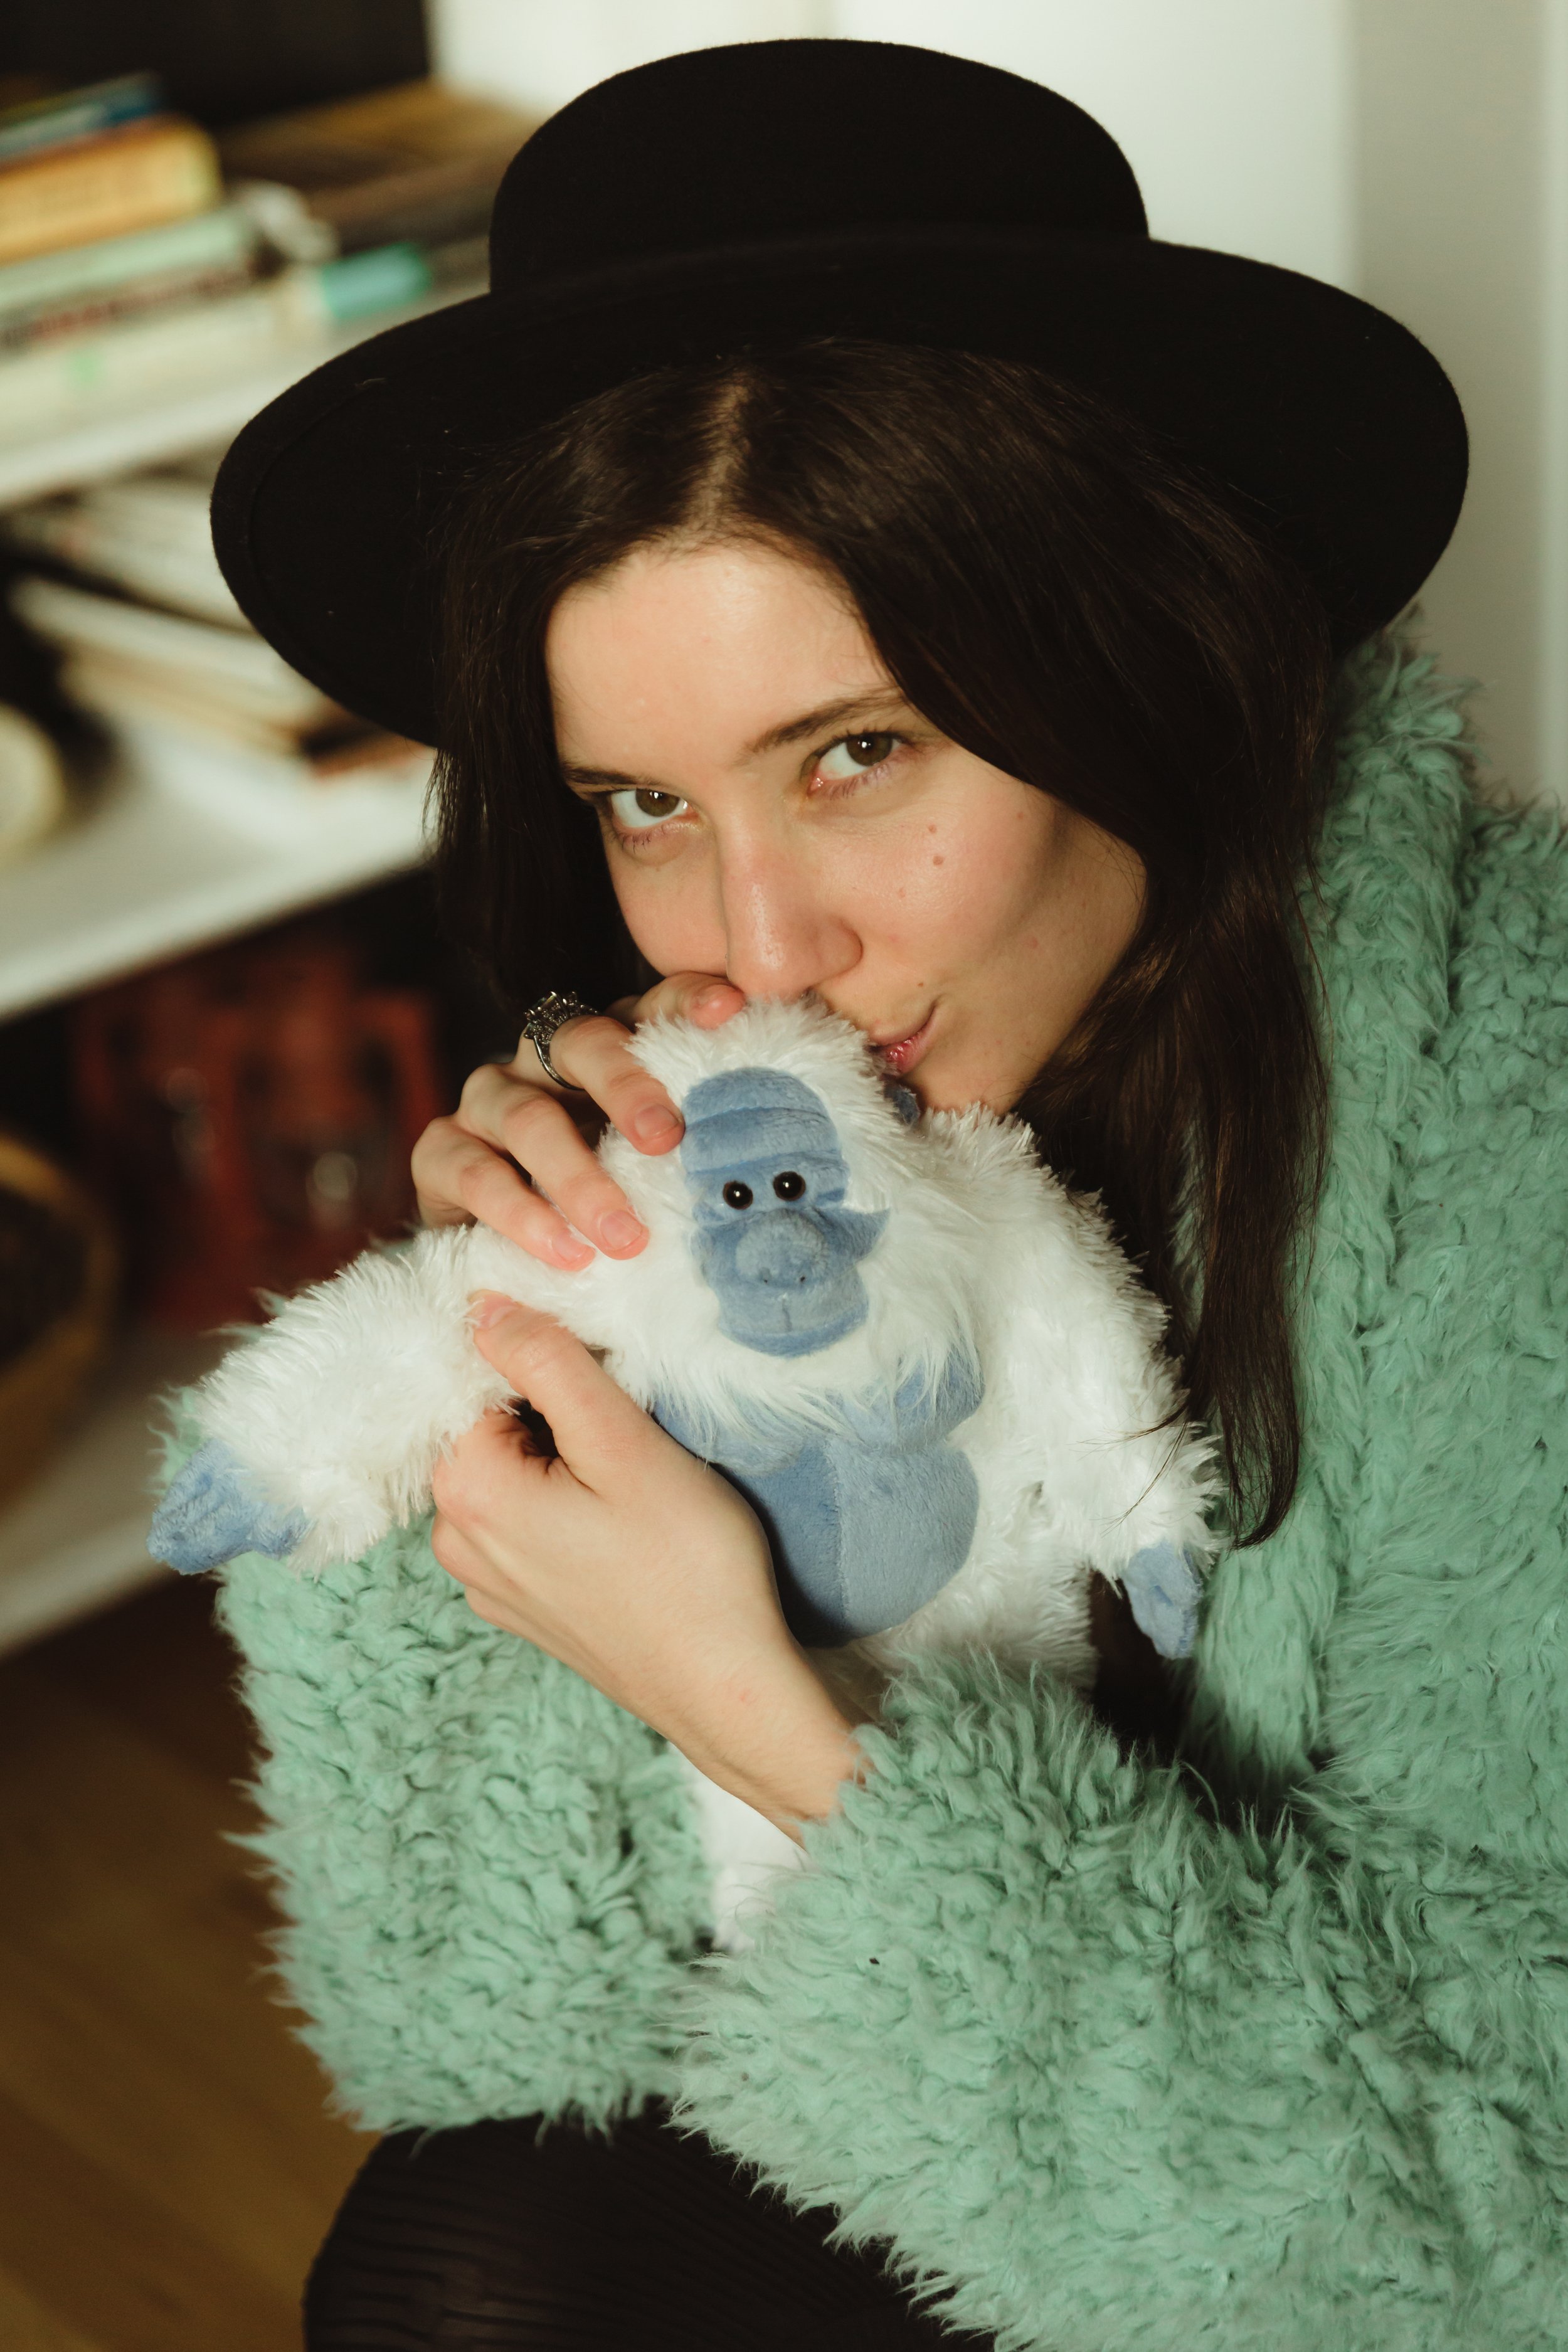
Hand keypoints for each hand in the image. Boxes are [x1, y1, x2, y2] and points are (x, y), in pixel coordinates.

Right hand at [411, 974, 744, 1270]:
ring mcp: (489, 1102)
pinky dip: (519, 1214)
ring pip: (528, 1115)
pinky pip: (471, 1170)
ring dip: (577, 1177)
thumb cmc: (615, 1216)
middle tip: (667, 1139)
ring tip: (625, 1239)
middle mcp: (545, 1062)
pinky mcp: (440, 1152)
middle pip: (582, 1041)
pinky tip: (562, 1253)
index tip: (729, 1011)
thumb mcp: (665, 1185)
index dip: (686, 1000)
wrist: (513, 1272)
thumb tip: (787, 1159)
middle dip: (627, 1085)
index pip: (650, 1005)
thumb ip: (706, 1160)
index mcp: (612, 1053)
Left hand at [429, 1297, 867, 1837]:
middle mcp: (455, 1540)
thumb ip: (548, 1364)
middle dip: (553, 1409)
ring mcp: (486, 1582)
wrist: (727, 1690)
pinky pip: (527, 1524)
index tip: (609, 1384)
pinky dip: (567, 1506)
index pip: (478, 1378)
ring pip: (513, 1473)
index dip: (546, 1361)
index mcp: (467, 1491)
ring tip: (634, 1485)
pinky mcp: (523, 1606)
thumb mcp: (623, 1444)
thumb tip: (484, 1306)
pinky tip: (626, 1527)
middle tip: (633, 1435)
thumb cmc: (687, 1566)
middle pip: (491, 1425)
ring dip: (564, 1457)